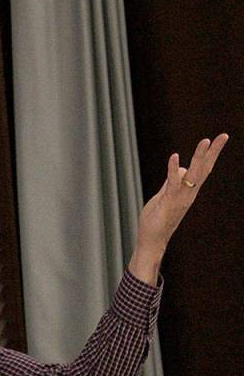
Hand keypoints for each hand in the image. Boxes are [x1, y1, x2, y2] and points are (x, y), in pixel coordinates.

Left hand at [130, 133, 228, 283]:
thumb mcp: (163, 196)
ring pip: (194, 174)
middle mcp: (189, 193)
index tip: (217, 139)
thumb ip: (170, 184)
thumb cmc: (156, 220)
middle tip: (224, 135)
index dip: (209, 155)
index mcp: (188, 191)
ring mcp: (181, 197)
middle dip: (213, 152)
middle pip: (204, 169)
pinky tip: (174, 156)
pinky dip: (173, 169)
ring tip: (205, 140)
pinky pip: (173, 183)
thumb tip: (179, 170)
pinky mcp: (170, 201)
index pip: (202, 169)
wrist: (152, 240)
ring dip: (199, 157)